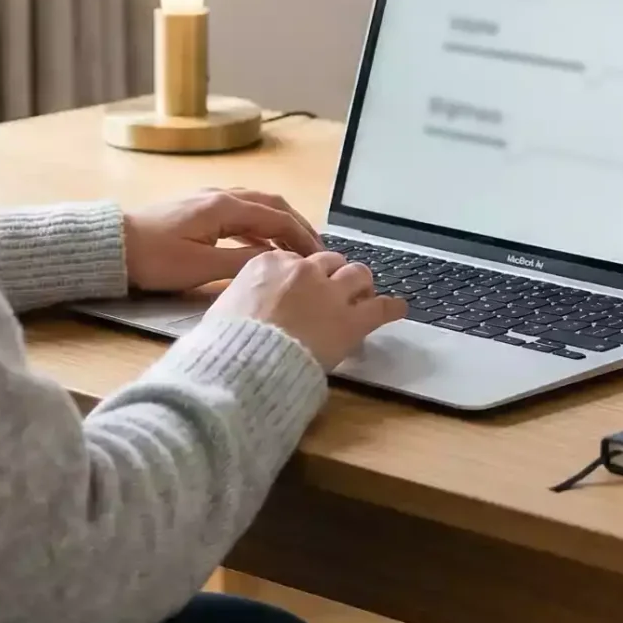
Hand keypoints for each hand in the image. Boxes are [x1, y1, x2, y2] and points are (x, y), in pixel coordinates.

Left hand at [122, 188, 322, 293]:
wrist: (114, 247)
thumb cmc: (155, 259)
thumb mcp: (201, 267)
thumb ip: (242, 263)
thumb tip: (277, 264)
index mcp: (225, 207)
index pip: (277, 217)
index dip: (303, 237)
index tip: (320, 258)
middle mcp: (221, 196)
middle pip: (271, 205)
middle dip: (298, 226)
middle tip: (317, 250)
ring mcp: (208, 201)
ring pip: (256, 207)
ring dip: (279, 226)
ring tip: (296, 250)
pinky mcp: (198, 211)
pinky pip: (240, 214)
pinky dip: (259, 229)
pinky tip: (262, 249)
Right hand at [208, 249, 406, 369]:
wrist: (247, 363)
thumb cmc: (228, 341)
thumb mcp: (224, 308)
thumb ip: (242, 297)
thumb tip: (242, 306)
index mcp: (269, 264)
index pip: (294, 259)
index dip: (301, 276)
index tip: (302, 289)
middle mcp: (303, 270)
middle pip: (329, 262)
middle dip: (333, 275)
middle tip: (335, 291)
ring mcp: (330, 292)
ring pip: (358, 275)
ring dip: (361, 285)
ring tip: (364, 295)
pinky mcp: (351, 319)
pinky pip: (381, 307)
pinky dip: (391, 308)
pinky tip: (399, 309)